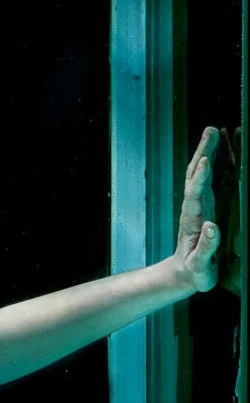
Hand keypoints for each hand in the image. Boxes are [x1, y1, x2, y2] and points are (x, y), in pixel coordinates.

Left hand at [173, 125, 240, 296]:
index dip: (199, 179)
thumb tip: (213, 227)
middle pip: (195, 176)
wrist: (185, 272)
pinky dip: (213, 162)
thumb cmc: (195, 270)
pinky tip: (218, 150)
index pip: (194, 195)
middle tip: (210, 131)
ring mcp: (198, 205)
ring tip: (213, 131)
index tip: (205, 162)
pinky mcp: (205, 205)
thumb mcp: (201, 264)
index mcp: (193, 220)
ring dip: (206, 151)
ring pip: (200, 174)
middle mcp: (193, 208)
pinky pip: (208, 180)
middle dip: (203, 152)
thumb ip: (207, 247)